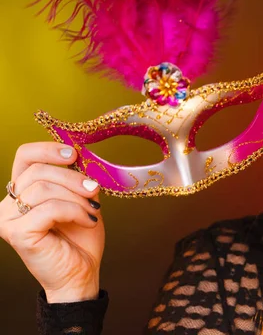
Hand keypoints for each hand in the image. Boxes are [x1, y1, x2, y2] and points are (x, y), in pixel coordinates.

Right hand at [0, 142, 104, 302]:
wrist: (81, 272)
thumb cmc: (80, 237)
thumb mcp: (83, 198)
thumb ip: (78, 177)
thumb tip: (80, 155)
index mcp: (22, 190)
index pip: (25, 156)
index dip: (49, 149)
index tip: (74, 154)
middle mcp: (8, 204)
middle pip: (38, 170)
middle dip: (73, 177)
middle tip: (94, 189)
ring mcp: (9, 219)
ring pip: (44, 188)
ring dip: (77, 197)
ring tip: (93, 210)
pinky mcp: (18, 233)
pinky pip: (50, 208)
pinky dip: (75, 211)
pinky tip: (88, 220)